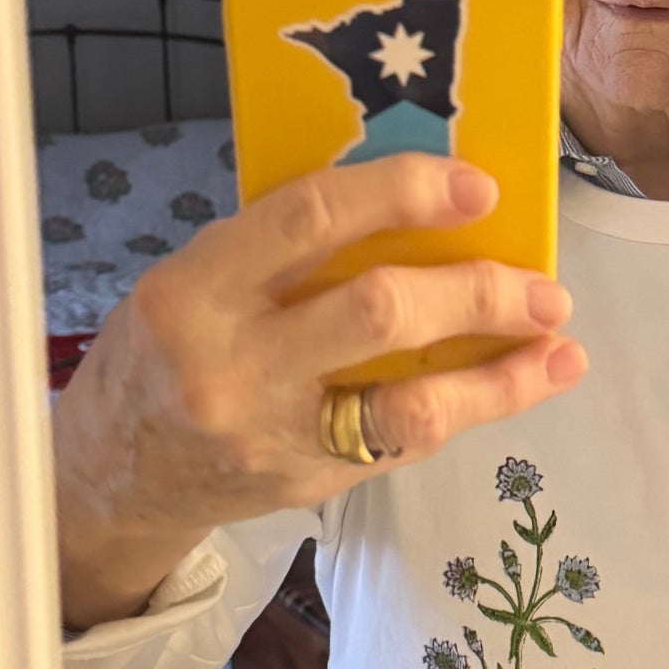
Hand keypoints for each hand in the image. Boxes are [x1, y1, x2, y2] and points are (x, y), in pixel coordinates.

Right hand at [54, 155, 583, 626]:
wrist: (111, 478)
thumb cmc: (160, 356)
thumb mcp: (190, 282)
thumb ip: (279, 250)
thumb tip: (410, 202)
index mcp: (195, 290)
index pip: (309, 219)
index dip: (403, 193)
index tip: (477, 186)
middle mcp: (235, 366)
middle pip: (379, 312)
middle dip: (476, 291)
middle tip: (541, 280)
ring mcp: (276, 436)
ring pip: (413, 402)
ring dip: (501, 370)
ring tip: (557, 338)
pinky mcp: (312, 483)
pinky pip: (409, 441)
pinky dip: (475, 408)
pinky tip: (521, 381)